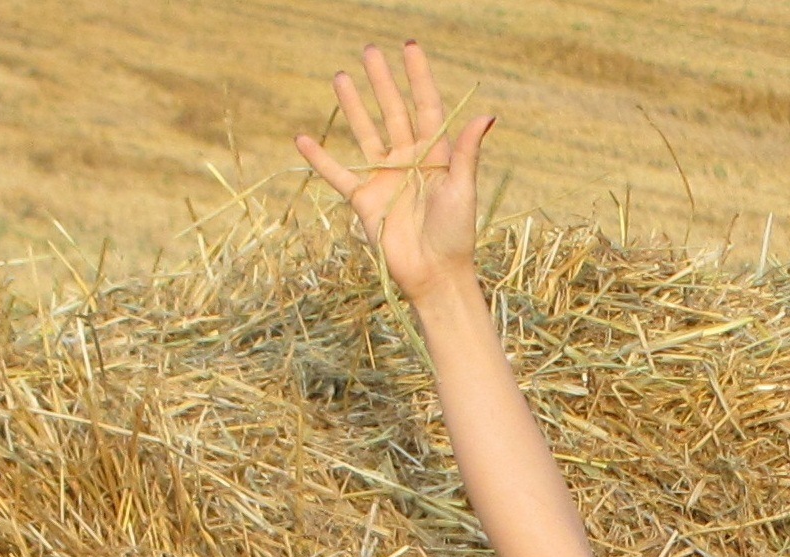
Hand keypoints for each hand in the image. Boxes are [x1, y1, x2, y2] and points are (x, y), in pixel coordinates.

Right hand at [295, 42, 492, 303]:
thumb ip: (468, 151)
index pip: (426, 106)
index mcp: (437, 155)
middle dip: (382, 81)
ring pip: (366, 133)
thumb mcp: (462, 189)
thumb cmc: (456, 235)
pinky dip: (321, 159)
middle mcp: (409, 161)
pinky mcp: (365, 200)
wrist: (435, 275)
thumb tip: (486, 114)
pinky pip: (338, 175)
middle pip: (393, 111)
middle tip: (369, 51)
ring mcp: (385, 178)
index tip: (409, 48)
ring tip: (341, 77)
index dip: (418, 77)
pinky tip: (303, 139)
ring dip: (353, 106)